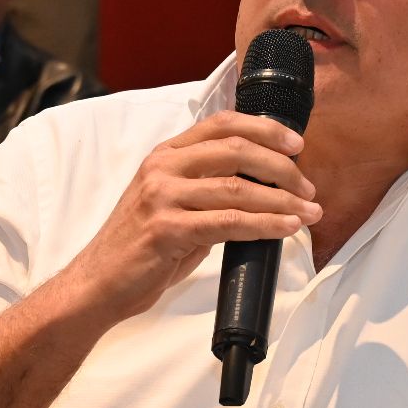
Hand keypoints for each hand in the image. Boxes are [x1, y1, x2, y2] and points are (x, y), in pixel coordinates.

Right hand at [61, 111, 319, 321]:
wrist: (98, 284)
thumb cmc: (141, 248)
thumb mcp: (173, 204)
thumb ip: (208, 188)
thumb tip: (263, 186)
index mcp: (165, 155)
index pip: (222, 124)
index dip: (264, 129)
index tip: (296, 143)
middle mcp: (162, 168)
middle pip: (237, 150)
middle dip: (282, 167)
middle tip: (308, 187)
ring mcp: (162, 197)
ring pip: (238, 188)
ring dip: (282, 200)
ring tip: (309, 211)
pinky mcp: (166, 229)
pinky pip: (229, 222)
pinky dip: (265, 224)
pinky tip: (286, 228)